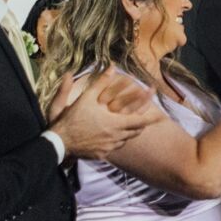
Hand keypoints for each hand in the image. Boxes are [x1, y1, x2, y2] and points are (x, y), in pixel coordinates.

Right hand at [49, 72, 164, 159]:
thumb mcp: (86, 97)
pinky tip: (112, 136)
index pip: (140, 121)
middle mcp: (115, 137)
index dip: (152, 118)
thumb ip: (101, 82)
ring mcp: (109, 147)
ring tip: (128, 125)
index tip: (162, 116)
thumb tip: (112, 66)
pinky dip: (117, 141)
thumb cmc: (72, 118)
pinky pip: (114, 147)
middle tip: (145, 118)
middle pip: (135, 132)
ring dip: (129, 133)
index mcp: (115, 123)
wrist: (59, 142)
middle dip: (141, 124)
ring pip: (125, 140)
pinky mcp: (101, 155)